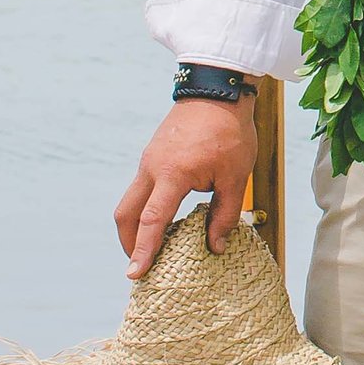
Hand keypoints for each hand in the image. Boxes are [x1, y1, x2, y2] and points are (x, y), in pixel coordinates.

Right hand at [115, 99, 259, 278]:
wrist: (218, 90)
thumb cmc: (231, 131)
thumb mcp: (237, 175)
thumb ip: (225, 213)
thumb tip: (216, 247)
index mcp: (174, 174)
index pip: (153, 220)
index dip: (144, 250)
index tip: (135, 274)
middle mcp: (152, 168)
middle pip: (126, 214)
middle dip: (129, 243)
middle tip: (141, 265)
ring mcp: (148, 160)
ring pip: (130, 201)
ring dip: (136, 226)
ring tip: (152, 247)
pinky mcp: (151, 155)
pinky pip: (141, 188)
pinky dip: (144, 209)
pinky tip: (163, 219)